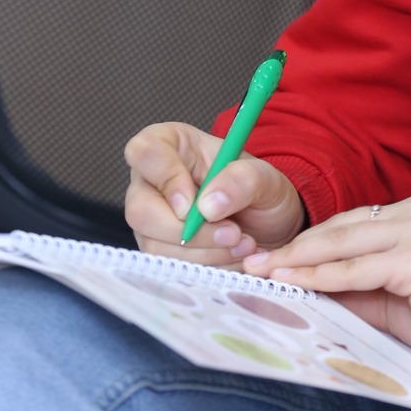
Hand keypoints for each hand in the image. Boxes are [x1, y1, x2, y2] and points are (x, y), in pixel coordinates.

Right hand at [124, 120, 304, 265]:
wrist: (270, 226)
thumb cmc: (261, 191)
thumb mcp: (266, 177)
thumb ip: (241, 180)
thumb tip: (208, 206)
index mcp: (172, 144)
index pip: (144, 152)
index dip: (168, 179)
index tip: (200, 203)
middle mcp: (152, 181)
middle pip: (140, 210)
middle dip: (188, 231)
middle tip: (232, 233)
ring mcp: (151, 218)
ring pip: (154, 245)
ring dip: (204, 252)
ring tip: (242, 244)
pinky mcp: (159, 248)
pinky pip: (168, 266)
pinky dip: (205, 266)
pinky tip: (231, 256)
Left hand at [242, 194, 410, 371]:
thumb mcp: (395, 298)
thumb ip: (356, 286)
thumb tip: (302, 285)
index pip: (350, 223)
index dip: (309, 241)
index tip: (272, 257)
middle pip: (342, 228)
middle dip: (294, 247)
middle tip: (252, 262)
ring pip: (344, 244)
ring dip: (297, 260)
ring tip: (262, 271)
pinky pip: (357, 269)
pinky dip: (321, 277)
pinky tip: (292, 282)